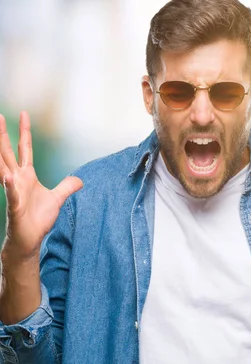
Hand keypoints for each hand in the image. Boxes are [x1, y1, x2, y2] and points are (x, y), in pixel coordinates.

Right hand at [0, 112, 82, 260]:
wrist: (29, 239)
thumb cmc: (37, 219)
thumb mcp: (58, 199)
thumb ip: (67, 187)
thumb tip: (80, 180)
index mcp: (26, 176)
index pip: (25, 149)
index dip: (25, 132)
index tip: (24, 114)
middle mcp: (16, 180)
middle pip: (8, 153)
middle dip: (4, 135)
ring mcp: (13, 192)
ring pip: (3, 169)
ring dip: (1, 155)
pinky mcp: (14, 208)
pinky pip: (11, 195)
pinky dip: (9, 187)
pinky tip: (7, 178)